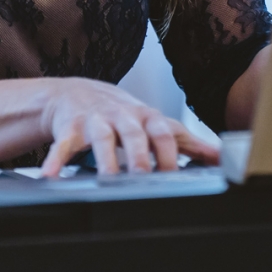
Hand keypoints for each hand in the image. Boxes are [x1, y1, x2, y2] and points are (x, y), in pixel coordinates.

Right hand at [40, 77, 220, 176]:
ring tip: (107, 179)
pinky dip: (56, 159)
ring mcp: (94, 120)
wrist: (78, 93)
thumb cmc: (122, 114)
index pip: (163, 132)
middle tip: (143, 176)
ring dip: (104, 158)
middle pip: (133, 134)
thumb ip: (187, 141)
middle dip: (139, 155)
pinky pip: (62, 144)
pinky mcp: (69, 127)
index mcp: (146, 117)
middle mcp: (121, 116)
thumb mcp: (155, 124)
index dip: (170, 152)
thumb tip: (219, 158)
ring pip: (100, 138)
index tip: (175, 175)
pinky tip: (51, 176)